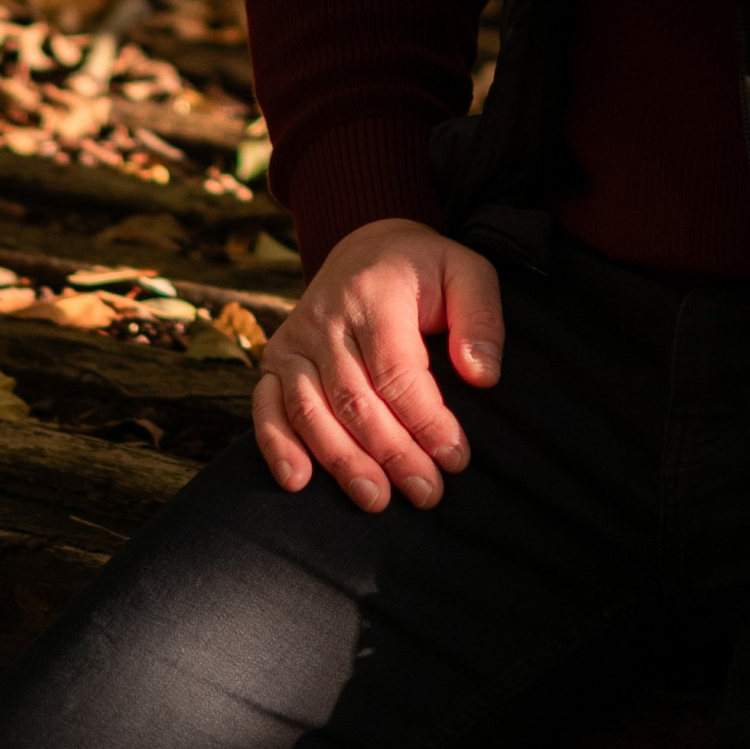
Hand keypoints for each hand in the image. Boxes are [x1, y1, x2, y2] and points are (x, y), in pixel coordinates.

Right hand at [252, 217, 504, 507]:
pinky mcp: (275, 359)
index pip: (397, 371)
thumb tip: (483, 377)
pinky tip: (297, 481)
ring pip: (312, 411)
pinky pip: (266, 407)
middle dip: (393, 453)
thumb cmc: (423, 271)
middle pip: (355, 400)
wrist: (365, 249)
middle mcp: (326, 318)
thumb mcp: (466, 272)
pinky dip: (277, 446)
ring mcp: (295, 340)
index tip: (455, 457)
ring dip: (343, 462)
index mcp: (374, 293)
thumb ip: (480, 319)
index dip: (426, 420)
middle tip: (427, 493)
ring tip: (377, 499)